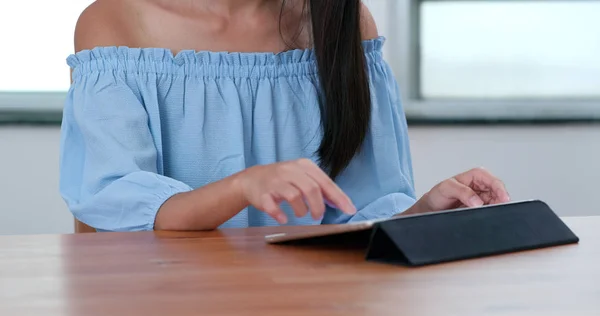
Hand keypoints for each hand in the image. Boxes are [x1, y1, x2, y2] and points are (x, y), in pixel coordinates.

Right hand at [237, 159, 356, 223]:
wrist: (252, 179)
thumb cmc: (283, 180)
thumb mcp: (303, 177)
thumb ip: (321, 188)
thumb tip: (341, 202)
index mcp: (303, 166)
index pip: (325, 182)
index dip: (339, 197)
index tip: (349, 210)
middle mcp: (290, 170)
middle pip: (311, 189)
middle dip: (318, 206)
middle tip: (318, 216)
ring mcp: (275, 181)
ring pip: (294, 196)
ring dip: (301, 210)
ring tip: (301, 214)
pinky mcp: (262, 193)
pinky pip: (272, 206)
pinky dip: (279, 214)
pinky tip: (283, 218)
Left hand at [405, 167, 509, 214]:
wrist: (432, 208)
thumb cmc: (438, 194)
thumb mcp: (447, 188)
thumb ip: (462, 192)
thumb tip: (477, 201)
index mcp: (475, 176)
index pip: (492, 180)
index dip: (499, 189)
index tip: (503, 198)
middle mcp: (480, 186)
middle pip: (497, 192)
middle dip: (500, 199)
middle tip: (499, 208)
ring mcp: (481, 197)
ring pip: (496, 202)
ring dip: (496, 207)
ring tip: (491, 212)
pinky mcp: (480, 208)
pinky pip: (490, 210)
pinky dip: (491, 213)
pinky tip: (488, 215)